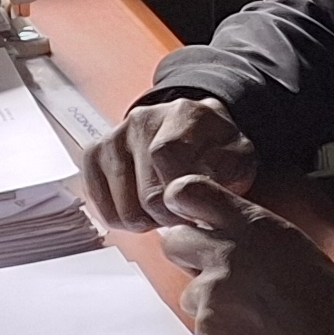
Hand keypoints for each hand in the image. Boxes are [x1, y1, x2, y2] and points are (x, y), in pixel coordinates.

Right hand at [76, 95, 255, 232]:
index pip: (166, 156)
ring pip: (124, 207)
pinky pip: (100, 205)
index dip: (181, 192)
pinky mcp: (94, 154)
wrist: (194, 137)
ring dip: (147, 220)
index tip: (195, 206)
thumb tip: (187, 191)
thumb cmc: (216, 154)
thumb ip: (226, 173)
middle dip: (170, 215)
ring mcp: (114, 137)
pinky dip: (121, 218)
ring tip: (164, 210)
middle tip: (184, 213)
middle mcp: (142, 119)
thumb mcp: (240, 160)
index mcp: (183, 114)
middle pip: (146, 192)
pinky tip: (141, 210)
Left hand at [154, 175, 333, 334]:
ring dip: (212, 307)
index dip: (182, 202)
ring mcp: (213, 294)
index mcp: (258, 228)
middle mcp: (228, 254)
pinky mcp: (209, 331)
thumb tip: (246, 247)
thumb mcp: (308, 256)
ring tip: (255, 323)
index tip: (185, 213)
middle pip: (175, 241)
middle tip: (217, 275)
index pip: (191, 191)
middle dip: (189, 255)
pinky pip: (202, 333)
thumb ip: (266, 245)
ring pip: (191, 295)